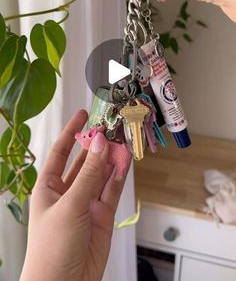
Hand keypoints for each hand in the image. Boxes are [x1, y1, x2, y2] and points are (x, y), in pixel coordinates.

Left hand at [20, 110, 130, 280]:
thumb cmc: (52, 248)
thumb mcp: (70, 205)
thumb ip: (89, 174)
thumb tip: (99, 142)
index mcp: (49, 186)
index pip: (61, 151)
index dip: (72, 132)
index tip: (83, 114)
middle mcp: (68, 191)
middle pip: (84, 160)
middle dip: (97, 144)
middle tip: (112, 125)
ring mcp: (87, 203)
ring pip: (102, 173)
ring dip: (112, 157)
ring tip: (123, 138)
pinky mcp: (103, 215)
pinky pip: (113, 189)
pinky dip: (120, 174)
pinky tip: (126, 160)